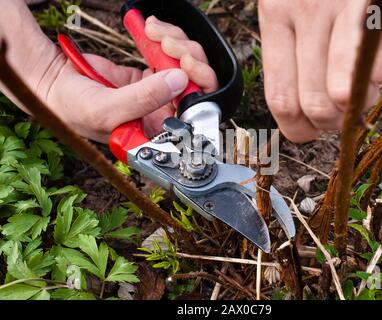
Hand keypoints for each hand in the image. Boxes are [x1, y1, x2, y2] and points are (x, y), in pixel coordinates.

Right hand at [44, 16, 217, 142]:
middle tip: (171, 44)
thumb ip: (144, 99)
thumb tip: (179, 81)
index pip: (194, 115)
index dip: (200, 90)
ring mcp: (157, 92)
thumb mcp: (108, 110)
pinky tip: (152, 29)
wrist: (52, 82)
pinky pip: (168, 54)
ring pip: (185, 66)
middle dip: (189, 59)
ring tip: (155, 33)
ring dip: (176, 44)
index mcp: (157, 133)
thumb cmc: (75, 109)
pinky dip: (165, 38)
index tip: (188, 67)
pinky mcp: (148, 74)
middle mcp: (161, 114)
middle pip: (195, 86)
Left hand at [258, 0, 381, 142]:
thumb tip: (307, 112)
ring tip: (363, 81)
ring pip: (348, 93)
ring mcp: (344, 7)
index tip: (311, 130)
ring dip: (363, 101)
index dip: (298, 128)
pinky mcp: (380, 3)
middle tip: (344, 111)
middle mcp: (305, 12)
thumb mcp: (293, 5)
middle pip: (315, 104)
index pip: (280, 99)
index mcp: (276, 16)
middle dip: (334, 123)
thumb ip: (295, 54)